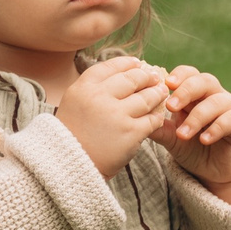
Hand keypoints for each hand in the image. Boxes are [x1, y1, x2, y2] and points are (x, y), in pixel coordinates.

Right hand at [56, 56, 170, 178]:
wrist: (69, 167)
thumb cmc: (71, 136)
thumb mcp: (73, 104)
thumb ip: (92, 89)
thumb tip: (120, 75)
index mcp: (83, 88)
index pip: (111, 66)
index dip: (128, 63)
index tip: (138, 64)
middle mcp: (99, 97)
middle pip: (132, 79)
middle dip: (146, 77)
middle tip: (155, 78)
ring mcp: (116, 114)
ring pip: (147, 97)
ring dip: (157, 94)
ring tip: (161, 93)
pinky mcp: (130, 132)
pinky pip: (152, 119)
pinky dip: (157, 117)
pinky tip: (158, 117)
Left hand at [158, 65, 230, 205]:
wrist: (219, 172)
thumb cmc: (195, 150)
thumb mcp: (174, 140)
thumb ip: (161, 129)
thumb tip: (138, 119)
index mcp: (196, 95)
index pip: (188, 75)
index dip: (178, 76)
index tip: (164, 84)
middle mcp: (215, 96)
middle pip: (204, 81)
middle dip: (186, 91)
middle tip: (171, 106)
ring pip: (217, 101)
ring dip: (198, 116)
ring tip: (183, 134)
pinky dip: (217, 128)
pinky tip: (204, 139)